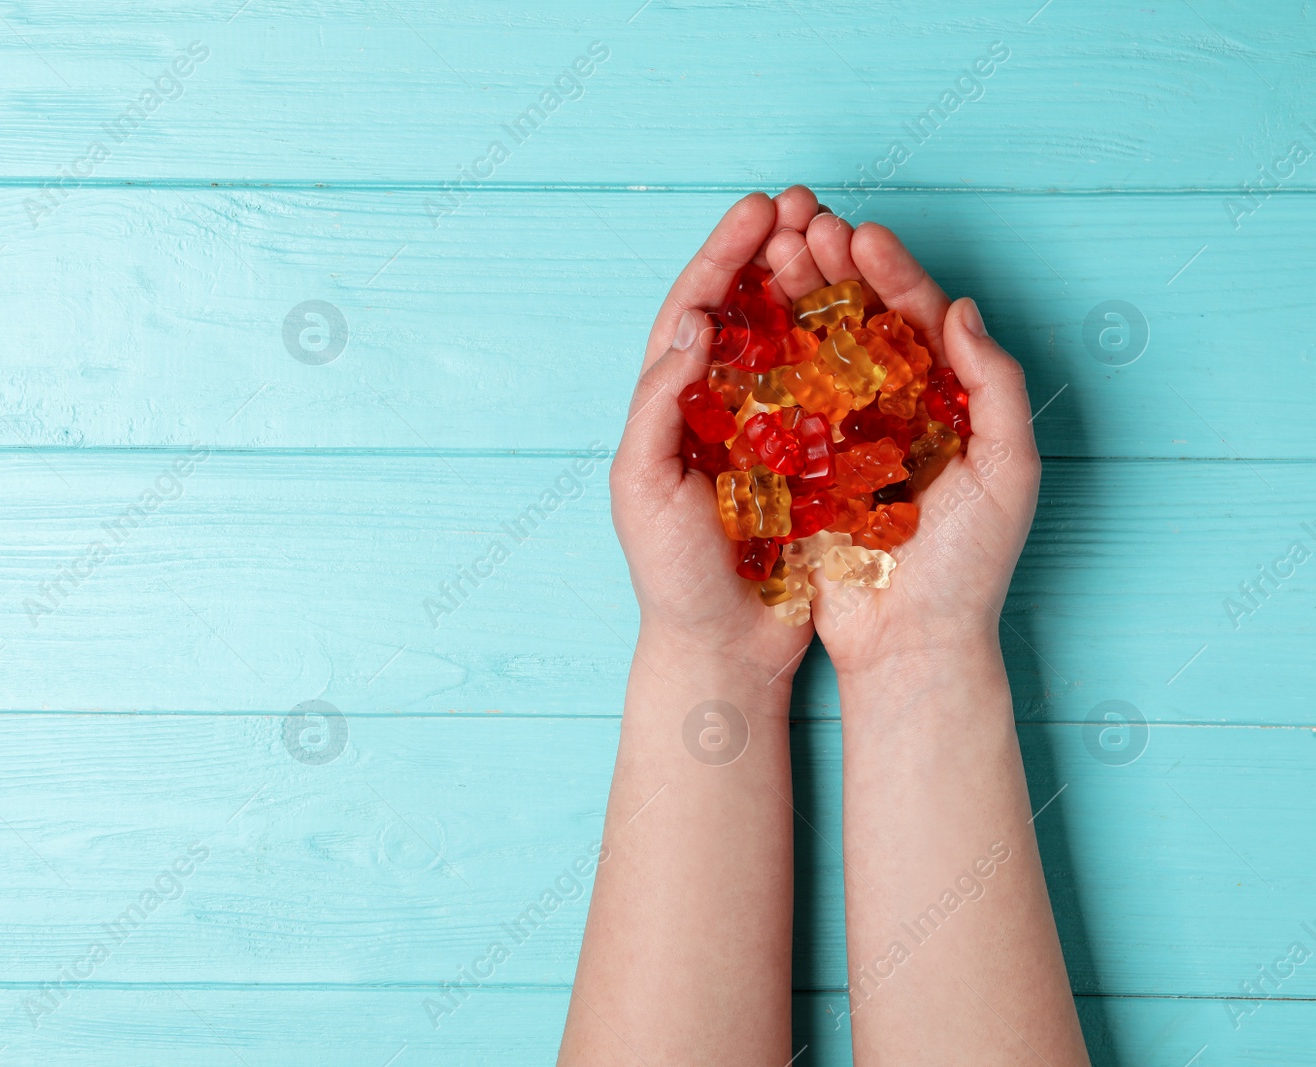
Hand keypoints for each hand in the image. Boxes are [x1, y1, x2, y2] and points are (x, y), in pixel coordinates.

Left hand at [609, 189, 822, 680]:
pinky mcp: (810, 459)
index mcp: (670, 404)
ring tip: (845, 239)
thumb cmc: (671, 573)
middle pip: (746, 309)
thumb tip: (693, 323)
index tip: (761, 209)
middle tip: (810, 205)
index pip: (695, 309)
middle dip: (775, 253)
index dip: (724, 255)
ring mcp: (767, 430)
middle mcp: (719, 406)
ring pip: (792, 339)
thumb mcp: (642, 487)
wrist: (722, 645)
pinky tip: (876, 314)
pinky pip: (833, 389)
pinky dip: (851, 347)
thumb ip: (657, 405)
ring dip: (816, 286)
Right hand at [761, 194, 1041, 675]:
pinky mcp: (802, 468)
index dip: (889, 271)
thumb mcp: (1008, 472)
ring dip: (792, 299)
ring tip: (767, 256)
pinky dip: (762, 360)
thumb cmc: (969, 567)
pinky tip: (740, 324)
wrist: (909, 647)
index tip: (857, 234)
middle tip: (799, 225)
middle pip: (860, 319)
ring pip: (815, 349)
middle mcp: (894, 407)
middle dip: (830, 268)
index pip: (918, 316)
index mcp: (947, 400)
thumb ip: (997, 387)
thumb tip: (962, 309)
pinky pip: (780, 403)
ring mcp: (843, 435)